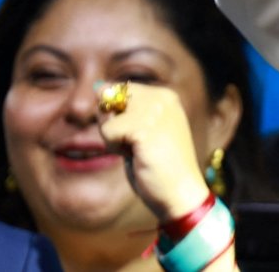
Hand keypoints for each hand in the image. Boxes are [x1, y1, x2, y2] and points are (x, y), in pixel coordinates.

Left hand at [97, 83, 209, 221]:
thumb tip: (98, 87)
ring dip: (113, 138)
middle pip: (109, 98)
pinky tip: (136, 156)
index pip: (119, 90)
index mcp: (165, 95)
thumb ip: (124, 109)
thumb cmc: (159, 166)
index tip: (139, 135)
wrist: (180, 192)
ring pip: (106, 115)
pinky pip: (107, 131)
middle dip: (113, 124)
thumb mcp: (143, 129)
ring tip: (138, 151)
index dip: (117, 115)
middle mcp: (162, 97)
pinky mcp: (144, 127)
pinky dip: (115, 148)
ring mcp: (155, 110)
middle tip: (137, 144)